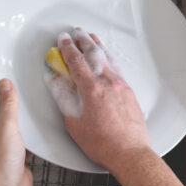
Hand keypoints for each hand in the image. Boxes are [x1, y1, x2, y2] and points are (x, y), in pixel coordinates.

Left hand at [0, 78, 32, 185]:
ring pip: (20, 125)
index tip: (14, 78)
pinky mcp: (19, 153)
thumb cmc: (1, 164)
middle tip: (31, 92)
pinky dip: (35, 134)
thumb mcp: (6, 127)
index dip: (3, 89)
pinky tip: (42, 130)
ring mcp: (7, 144)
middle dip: (19, 104)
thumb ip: (7, 105)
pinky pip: (28, 138)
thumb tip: (4, 84)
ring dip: (28, 120)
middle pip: (8, 112)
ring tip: (39, 109)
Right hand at [45, 27, 150, 172]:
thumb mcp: (74, 123)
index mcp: (92, 89)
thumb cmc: (103, 143)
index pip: (76, 61)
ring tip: (91, 37)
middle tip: (76, 32)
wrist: (130, 153)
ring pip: (108, 58)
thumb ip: (64, 99)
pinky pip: (117, 67)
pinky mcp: (129, 91)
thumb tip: (55, 82)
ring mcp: (121, 85)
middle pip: (94, 53)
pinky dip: (109, 57)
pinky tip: (107, 57)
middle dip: (83, 40)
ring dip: (97, 45)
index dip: (67, 47)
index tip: (62, 39)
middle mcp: (109, 82)